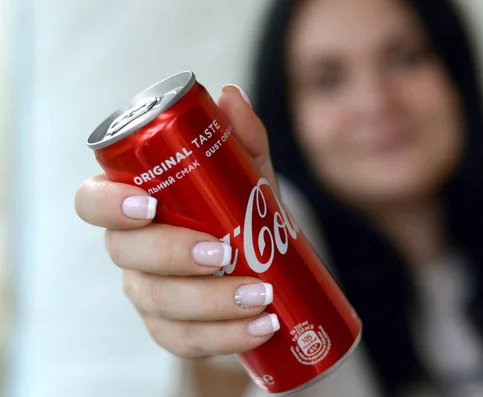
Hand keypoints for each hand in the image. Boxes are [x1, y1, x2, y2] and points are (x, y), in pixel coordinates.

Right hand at [75, 85, 280, 358]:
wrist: (264, 264)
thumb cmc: (241, 211)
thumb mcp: (246, 174)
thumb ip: (240, 138)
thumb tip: (230, 96)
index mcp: (134, 206)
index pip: (93, 201)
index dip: (110, 205)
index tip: (150, 204)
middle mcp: (131, 251)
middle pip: (126, 256)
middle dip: (173, 255)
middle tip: (224, 251)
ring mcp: (149, 295)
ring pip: (160, 304)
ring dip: (212, 302)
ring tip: (263, 295)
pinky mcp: (173, 330)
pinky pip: (188, 341)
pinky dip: (227, 337)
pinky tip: (263, 325)